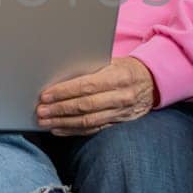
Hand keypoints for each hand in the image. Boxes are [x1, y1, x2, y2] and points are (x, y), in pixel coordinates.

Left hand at [36, 56, 156, 135]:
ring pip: (88, 121)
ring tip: (45, 122)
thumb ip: (90, 67)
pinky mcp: (118, 123)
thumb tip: (60, 72)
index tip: (46, 95)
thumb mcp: (112, 61)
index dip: (64, 92)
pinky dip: (74, 130)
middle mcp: (121, 97)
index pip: (87, 86)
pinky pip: (93, 130)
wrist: (151, 82)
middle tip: (41, 111)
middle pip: (85, 106)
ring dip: (63, 122)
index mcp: (118, 77)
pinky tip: (59, 129)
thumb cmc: (126, 68)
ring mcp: (120, 112)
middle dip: (59, 109)